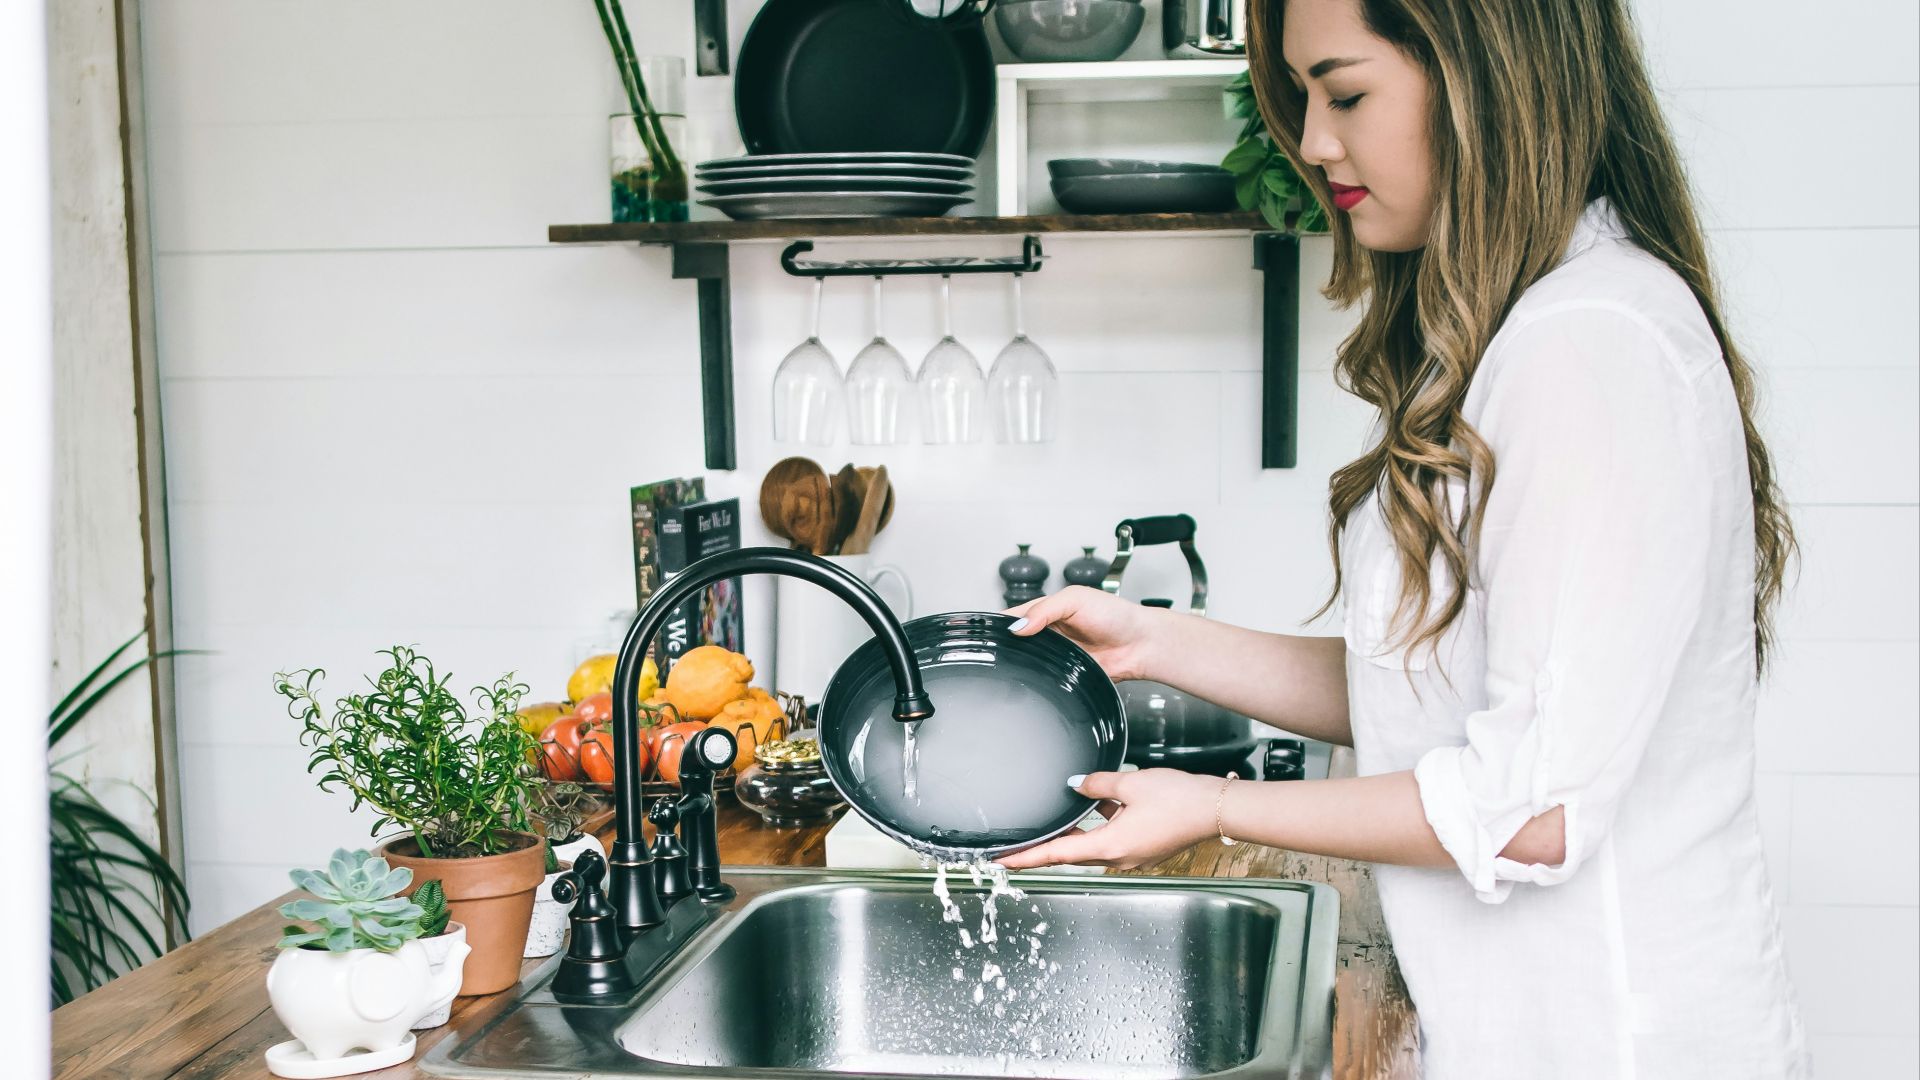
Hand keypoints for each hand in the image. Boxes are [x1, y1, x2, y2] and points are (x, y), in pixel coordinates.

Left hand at [995, 769, 1224, 870]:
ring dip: (1074, 833)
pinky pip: (1112, 837)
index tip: (1002, 862)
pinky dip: (1100, 824)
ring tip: (1053, 820)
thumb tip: (1076, 784)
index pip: (1057, 854)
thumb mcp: (1131, 783)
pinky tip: (1097, 803)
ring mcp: (1133, 854)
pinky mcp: (1144, 846)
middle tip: (1017, 845)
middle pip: (1071, 853)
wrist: (1216, 808)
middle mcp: (1119, 856)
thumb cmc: (1179, 799)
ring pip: (1093, 844)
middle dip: (1045, 847)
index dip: (1027, 858)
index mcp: (1110, 846)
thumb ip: (1098, 784)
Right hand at [1003, 585, 1162, 682]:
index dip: (1001, 623)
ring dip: (1022, 662)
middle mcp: (1049, 632)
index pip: (1015, 615)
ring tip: (1015, 662)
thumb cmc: (1116, 615)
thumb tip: (1018, 626)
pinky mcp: (1064, 673)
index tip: (988, 631)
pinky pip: (1044, 677)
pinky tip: (1033, 676)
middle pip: (1017, 640)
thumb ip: (1045, 609)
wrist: (1140, 645)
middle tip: (998, 650)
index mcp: (1048, 610)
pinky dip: (1037, 677)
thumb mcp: (1076, 599)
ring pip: (1027, 661)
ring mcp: (1056, 654)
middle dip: (1008, 645)